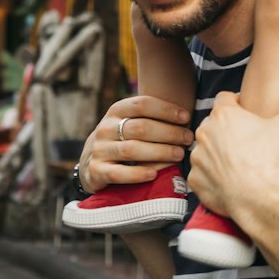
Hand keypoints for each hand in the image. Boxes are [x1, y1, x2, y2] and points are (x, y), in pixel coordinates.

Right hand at [77, 95, 192, 190]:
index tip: (186, 117)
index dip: (165, 109)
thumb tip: (186, 117)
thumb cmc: (121, 141)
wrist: (90, 164)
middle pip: (140, 127)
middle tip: (188, 138)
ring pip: (131, 150)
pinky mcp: (96, 171)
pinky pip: (118, 173)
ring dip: (159, 152)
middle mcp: (105, 128)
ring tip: (179, 155)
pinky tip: (154, 174)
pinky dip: (137, 174)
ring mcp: (99, 149)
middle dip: (168, 133)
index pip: (141, 104)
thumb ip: (149, 118)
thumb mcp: (128, 123)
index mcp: (115, 111)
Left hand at [187, 80, 278, 233]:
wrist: (260, 199)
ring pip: (206, 150)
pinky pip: (201, 176)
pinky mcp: (195, 181)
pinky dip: (211, 178)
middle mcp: (205, 132)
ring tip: (238, 164)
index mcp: (224, 114)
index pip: (225, 99)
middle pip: (214, 124)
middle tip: (246, 142)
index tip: (247, 113)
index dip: (236, 104)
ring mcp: (198, 157)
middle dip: (226, 130)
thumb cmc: (271, 159)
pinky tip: (229, 183)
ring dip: (217, 154)